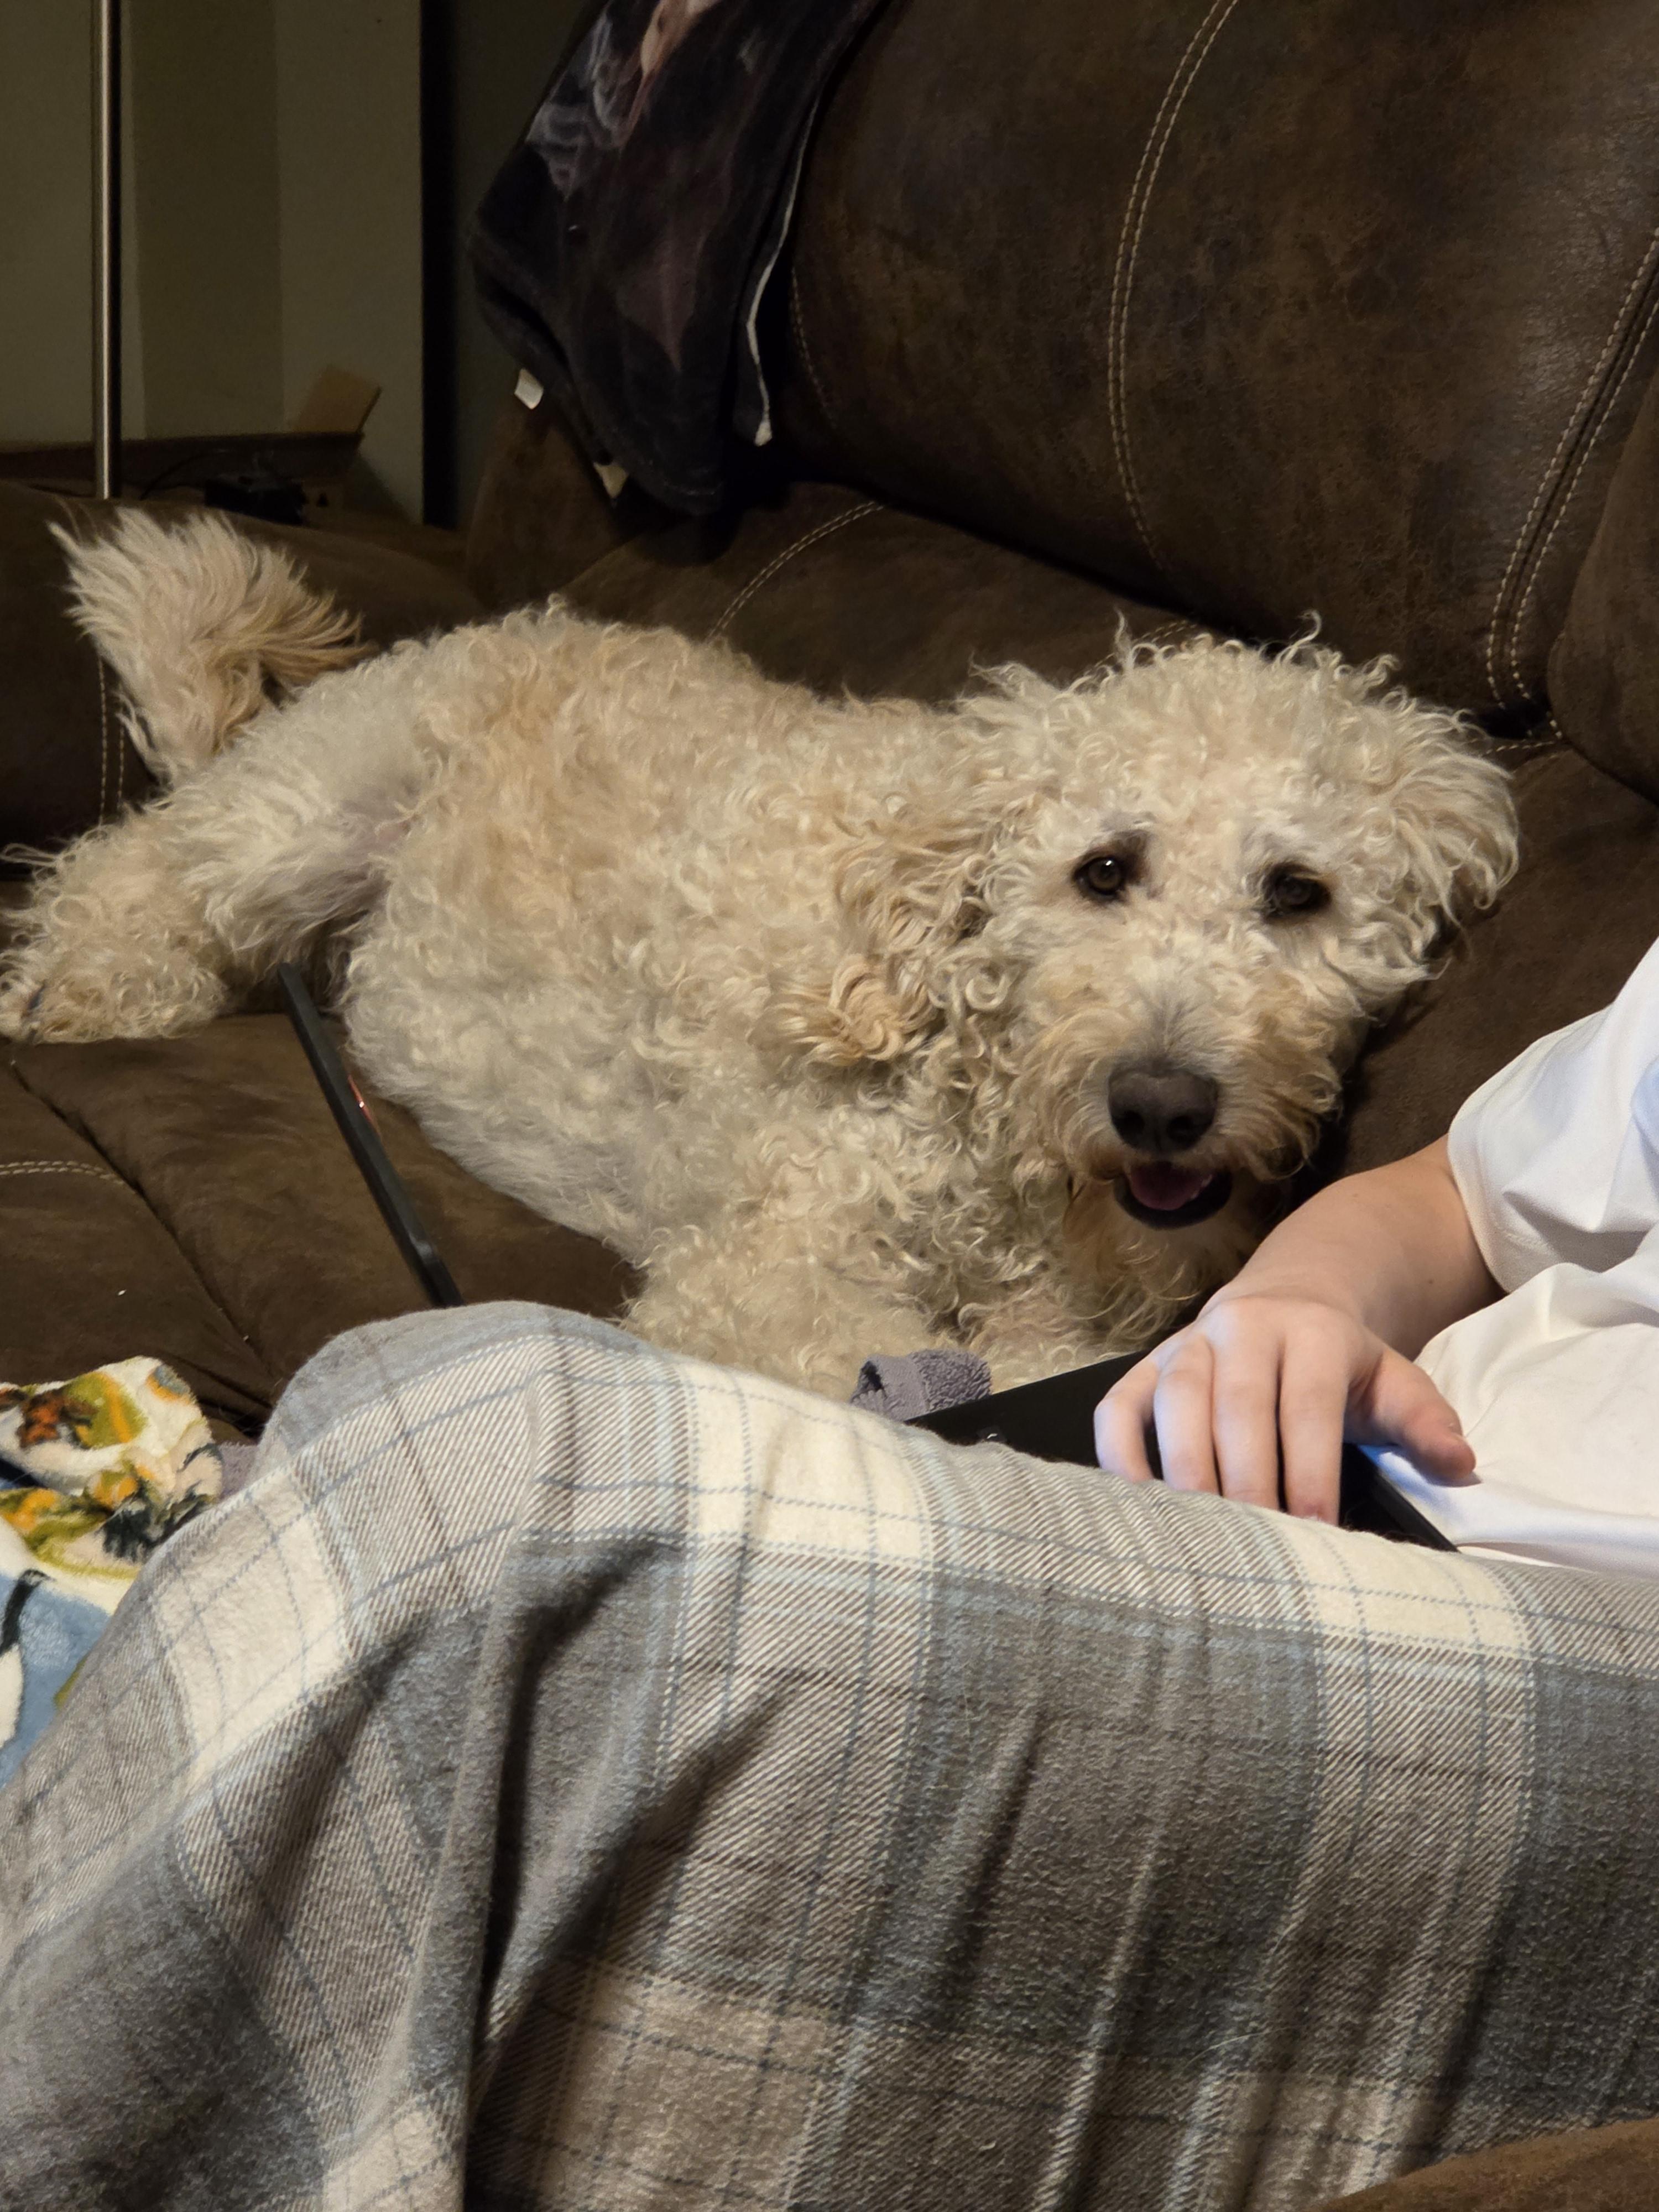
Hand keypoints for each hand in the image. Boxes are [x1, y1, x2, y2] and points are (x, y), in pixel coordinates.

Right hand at [1093, 1292, 1475, 1521]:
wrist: (1285, 1301)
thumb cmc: (1341, 1364)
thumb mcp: (1396, 1381)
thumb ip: (1427, 1423)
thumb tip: (1461, 1466)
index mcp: (1311, 1331)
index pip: (1307, 1405)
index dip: (1309, 1469)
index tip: (1315, 1532)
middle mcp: (1242, 1328)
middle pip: (1236, 1403)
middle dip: (1244, 1477)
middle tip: (1253, 1543)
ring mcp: (1187, 1345)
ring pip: (1175, 1399)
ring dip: (1183, 1468)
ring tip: (1197, 1533)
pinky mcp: (1146, 1367)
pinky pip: (1118, 1408)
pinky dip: (1118, 1455)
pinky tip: (1136, 1507)